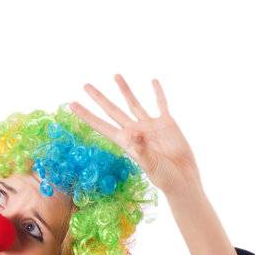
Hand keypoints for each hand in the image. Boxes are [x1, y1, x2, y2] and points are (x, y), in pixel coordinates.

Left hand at [68, 77, 201, 197]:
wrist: (183, 179)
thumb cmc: (165, 178)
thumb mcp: (151, 165)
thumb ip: (142, 150)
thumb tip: (134, 134)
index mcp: (126, 142)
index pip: (101, 125)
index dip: (86, 115)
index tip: (71, 104)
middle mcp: (135, 131)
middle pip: (112, 111)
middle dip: (98, 98)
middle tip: (85, 85)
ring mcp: (150, 126)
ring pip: (133, 103)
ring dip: (124, 90)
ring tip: (115, 75)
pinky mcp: (166, 123)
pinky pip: (160, 104)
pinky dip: (158, 93)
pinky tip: (153, 81)